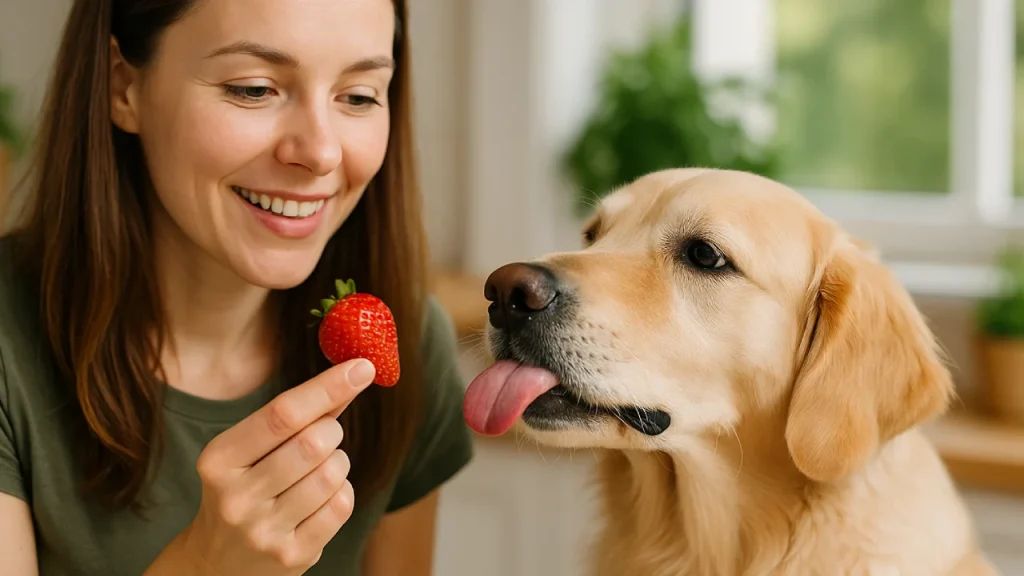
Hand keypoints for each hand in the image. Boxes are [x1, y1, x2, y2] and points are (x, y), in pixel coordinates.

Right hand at [180, 358, 375, 574]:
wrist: (219, 563)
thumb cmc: (245, 488)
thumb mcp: (251, 450)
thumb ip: (298, 415)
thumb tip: (352, 373)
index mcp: (219, 460)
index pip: (281, 414)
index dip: (327, 387)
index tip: (362, 367)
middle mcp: (236, 498)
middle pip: (312, 443)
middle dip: (331, 431)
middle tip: (325, 435)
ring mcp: (263, 532)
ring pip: (332, 475)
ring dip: (339, 463)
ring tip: (319, 469)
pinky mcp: (291, 557)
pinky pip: (341, 506)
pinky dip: (343, 491)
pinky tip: (322, 496)